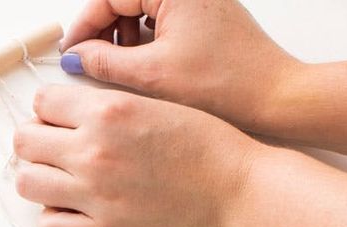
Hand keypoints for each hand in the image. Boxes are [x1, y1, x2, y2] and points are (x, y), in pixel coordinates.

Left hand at [12, 84, 265, 226]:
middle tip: (58, 156)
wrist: (241, 195)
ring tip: (64, 186)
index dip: (49, 114)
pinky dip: (55, 223)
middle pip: (24, 142)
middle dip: (38, 145)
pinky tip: (75, 216)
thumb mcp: (156, 106)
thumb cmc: (210, 150)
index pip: (42, 103)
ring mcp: (95, 196)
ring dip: (40, 183)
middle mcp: (94, 151)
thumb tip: (70, 116)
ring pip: (27, 184)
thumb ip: (109, 108)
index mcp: (108, 111)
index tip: (61, 125)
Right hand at [59, 0, 300, 131]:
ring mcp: (198, 1)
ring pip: (141, 10)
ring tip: (119, 69)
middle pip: (124, 0)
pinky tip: (142, 68)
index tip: (71, 51)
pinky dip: (145, 42)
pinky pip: (161, 20)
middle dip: (103, 31)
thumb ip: (104, 61)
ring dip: (122, 38)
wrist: (275, 98)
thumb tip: (75, 56)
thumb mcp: (150, 75)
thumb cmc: (226, 84)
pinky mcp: (205, 17)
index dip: (85, 24)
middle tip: (88, 62)